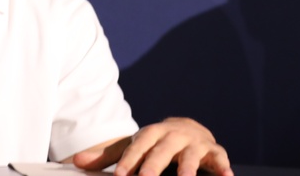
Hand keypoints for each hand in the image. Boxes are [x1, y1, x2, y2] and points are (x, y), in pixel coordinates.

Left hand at [71, 117, 232, 175]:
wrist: (188, 129)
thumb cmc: (156, 143)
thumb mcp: (134, 146)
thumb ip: (108, 155)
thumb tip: (76, 162)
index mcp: (154, 132)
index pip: (140, 142)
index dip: (131, 158)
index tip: (120, 175)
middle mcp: (175, 135)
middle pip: (164, 149)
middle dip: (155, 164)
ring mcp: (195, 143)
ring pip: (192, 154)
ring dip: (189, 167)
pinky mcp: (213, 152)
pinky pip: (219, 158)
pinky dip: (223, 167)